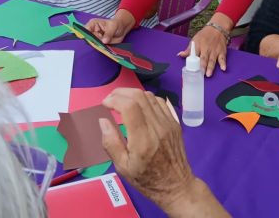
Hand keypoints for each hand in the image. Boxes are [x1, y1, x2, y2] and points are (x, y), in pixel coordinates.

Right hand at [86, 10, 135, 43]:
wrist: (122, 29)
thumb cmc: (116, 24)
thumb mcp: (113, 27)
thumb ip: (108, 33)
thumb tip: (104, 41)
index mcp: (93, 24)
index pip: (85, 30)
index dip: (86, 35)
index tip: (92, 39)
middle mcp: (92, 32)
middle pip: (88, 39)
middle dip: (94, 42)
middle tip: (103, 42)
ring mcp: (95, 38)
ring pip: (93, 44)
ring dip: (99, 46)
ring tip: (106, 44)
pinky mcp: (99, 44)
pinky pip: (99, 48)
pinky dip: (102, 49)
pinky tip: (107, 47)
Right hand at [100, 88, 194, 212]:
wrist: (176, 186)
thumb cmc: (147, 180)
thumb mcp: (122, 167)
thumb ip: (111, 143)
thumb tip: (103, 121)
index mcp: (143, 140)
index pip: (129, 107)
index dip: (114, 100)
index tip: (105, 104)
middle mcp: (157, 127)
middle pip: (139, 97)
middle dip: (121, 93)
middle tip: (110, 100)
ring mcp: (168, 123)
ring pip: (150, 96)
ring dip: (133, 94)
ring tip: (122, 101)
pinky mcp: (174, 123)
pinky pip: (160, 102)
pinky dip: (146, 98)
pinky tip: (139, 105)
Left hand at [179, 24, 226, 76]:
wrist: (216, 29)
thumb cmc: (204, 35)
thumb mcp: (194, 40)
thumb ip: (188, 50)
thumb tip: (180, 55)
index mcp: (198, 45)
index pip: (194, 54)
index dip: (192, 61)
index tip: (191, 69)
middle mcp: (206, 48)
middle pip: (204, 58)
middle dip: (202, 66)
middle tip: (200, 74)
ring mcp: (214, 50)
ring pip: (212, 60)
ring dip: (210, 67)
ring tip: (208, 74)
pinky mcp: (221, 52)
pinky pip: (222, 58)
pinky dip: (223, 64)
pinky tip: (223, 69)